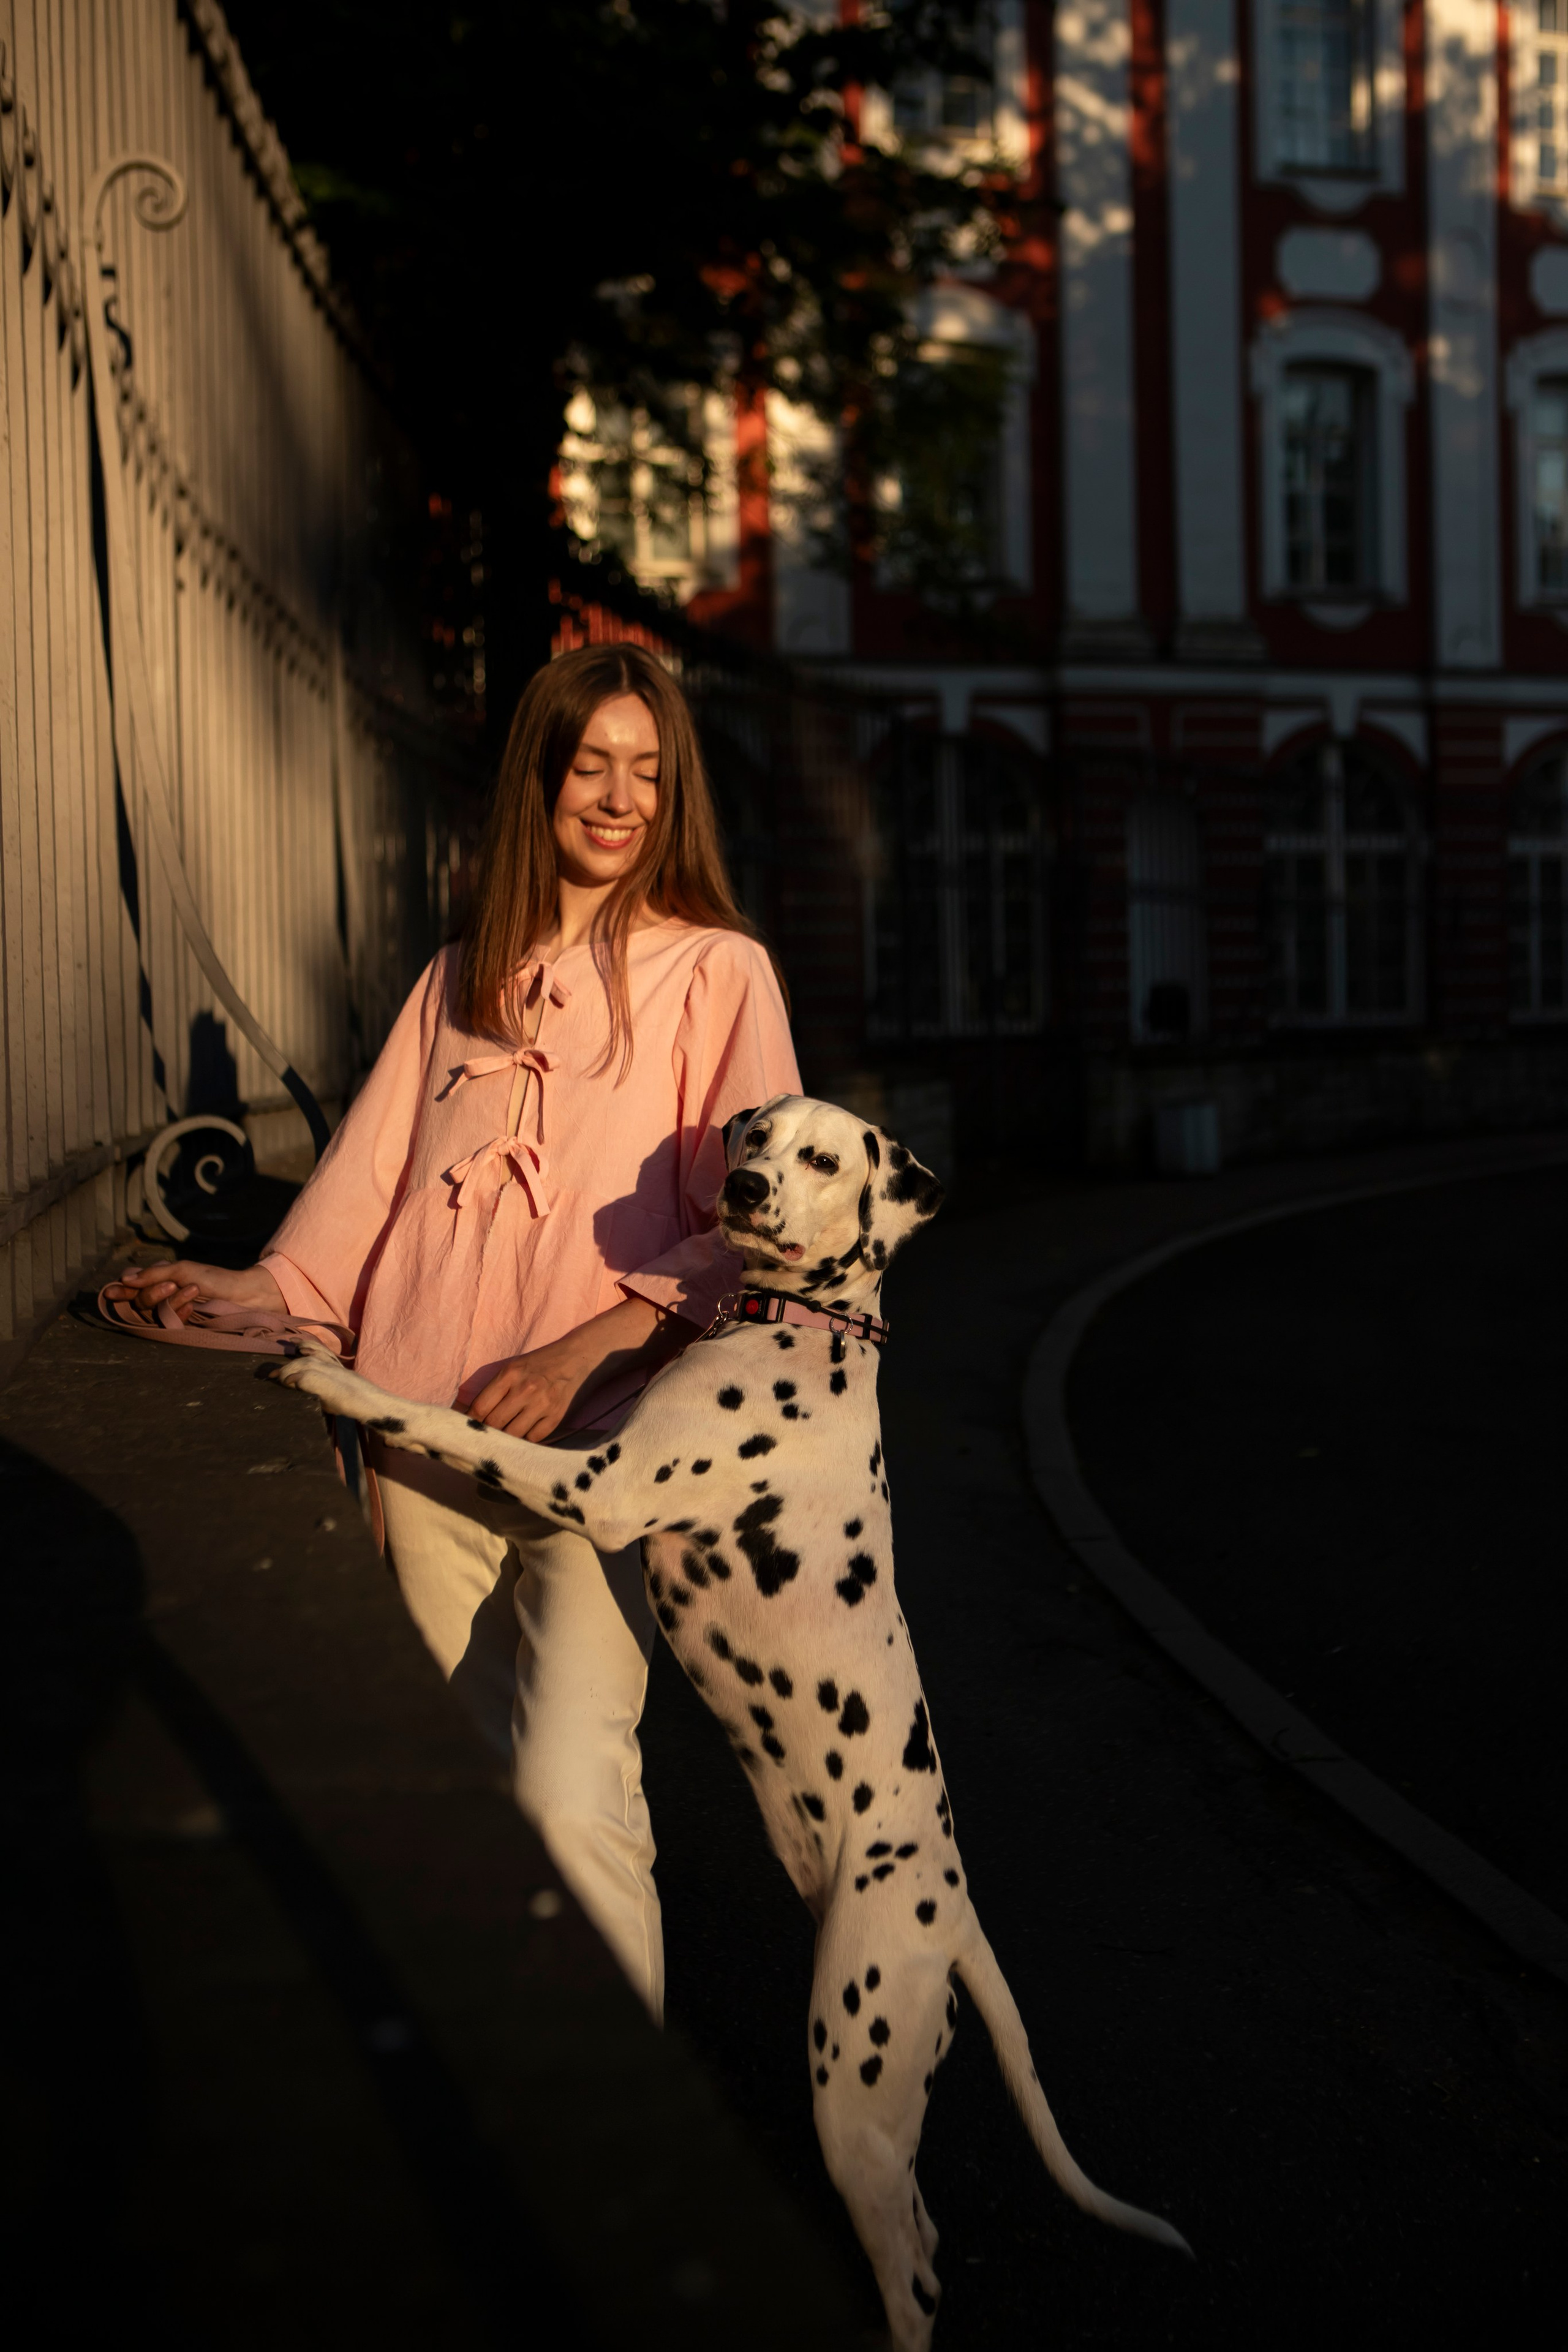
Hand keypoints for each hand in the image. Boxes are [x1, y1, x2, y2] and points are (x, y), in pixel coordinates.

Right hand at [103, 1257, 286, 1325]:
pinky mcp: (182, 1325)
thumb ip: (153, 1274)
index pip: (133, 1286)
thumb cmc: (214, 1279)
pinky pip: (169, 1322)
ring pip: (154, 1312)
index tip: (111, 1292)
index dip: (120, 1290)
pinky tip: (192, 1307)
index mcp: (160, 1279)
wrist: (241, 1294)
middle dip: (154, 1293)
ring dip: (172, 1300)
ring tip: (192, 1290)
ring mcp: (172, 1311)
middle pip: (140, 1301)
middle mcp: (162, 1296)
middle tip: (172, 1284)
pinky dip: (180, 1312)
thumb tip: (124, 1278)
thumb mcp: (182, 1270)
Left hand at [466, 1333, 597, 1441]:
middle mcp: (525, 1389)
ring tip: (506, 1432)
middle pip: (495, 1423)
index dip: (471, 1421)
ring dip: (506, 1437)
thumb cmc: (536, 1365)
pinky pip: (533, 1438)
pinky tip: (526, 1429)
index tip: (469, 1427)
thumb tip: (472, 1416)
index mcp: (510, 1374)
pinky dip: (527, 1437)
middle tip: (486, 1433)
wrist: (572, 1359)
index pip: (480, 1407)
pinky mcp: (556, 1416)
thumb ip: (493, 1390)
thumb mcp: (512, 1368)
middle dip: (487, 1431)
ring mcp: (542, 1404)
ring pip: (513, 1435)